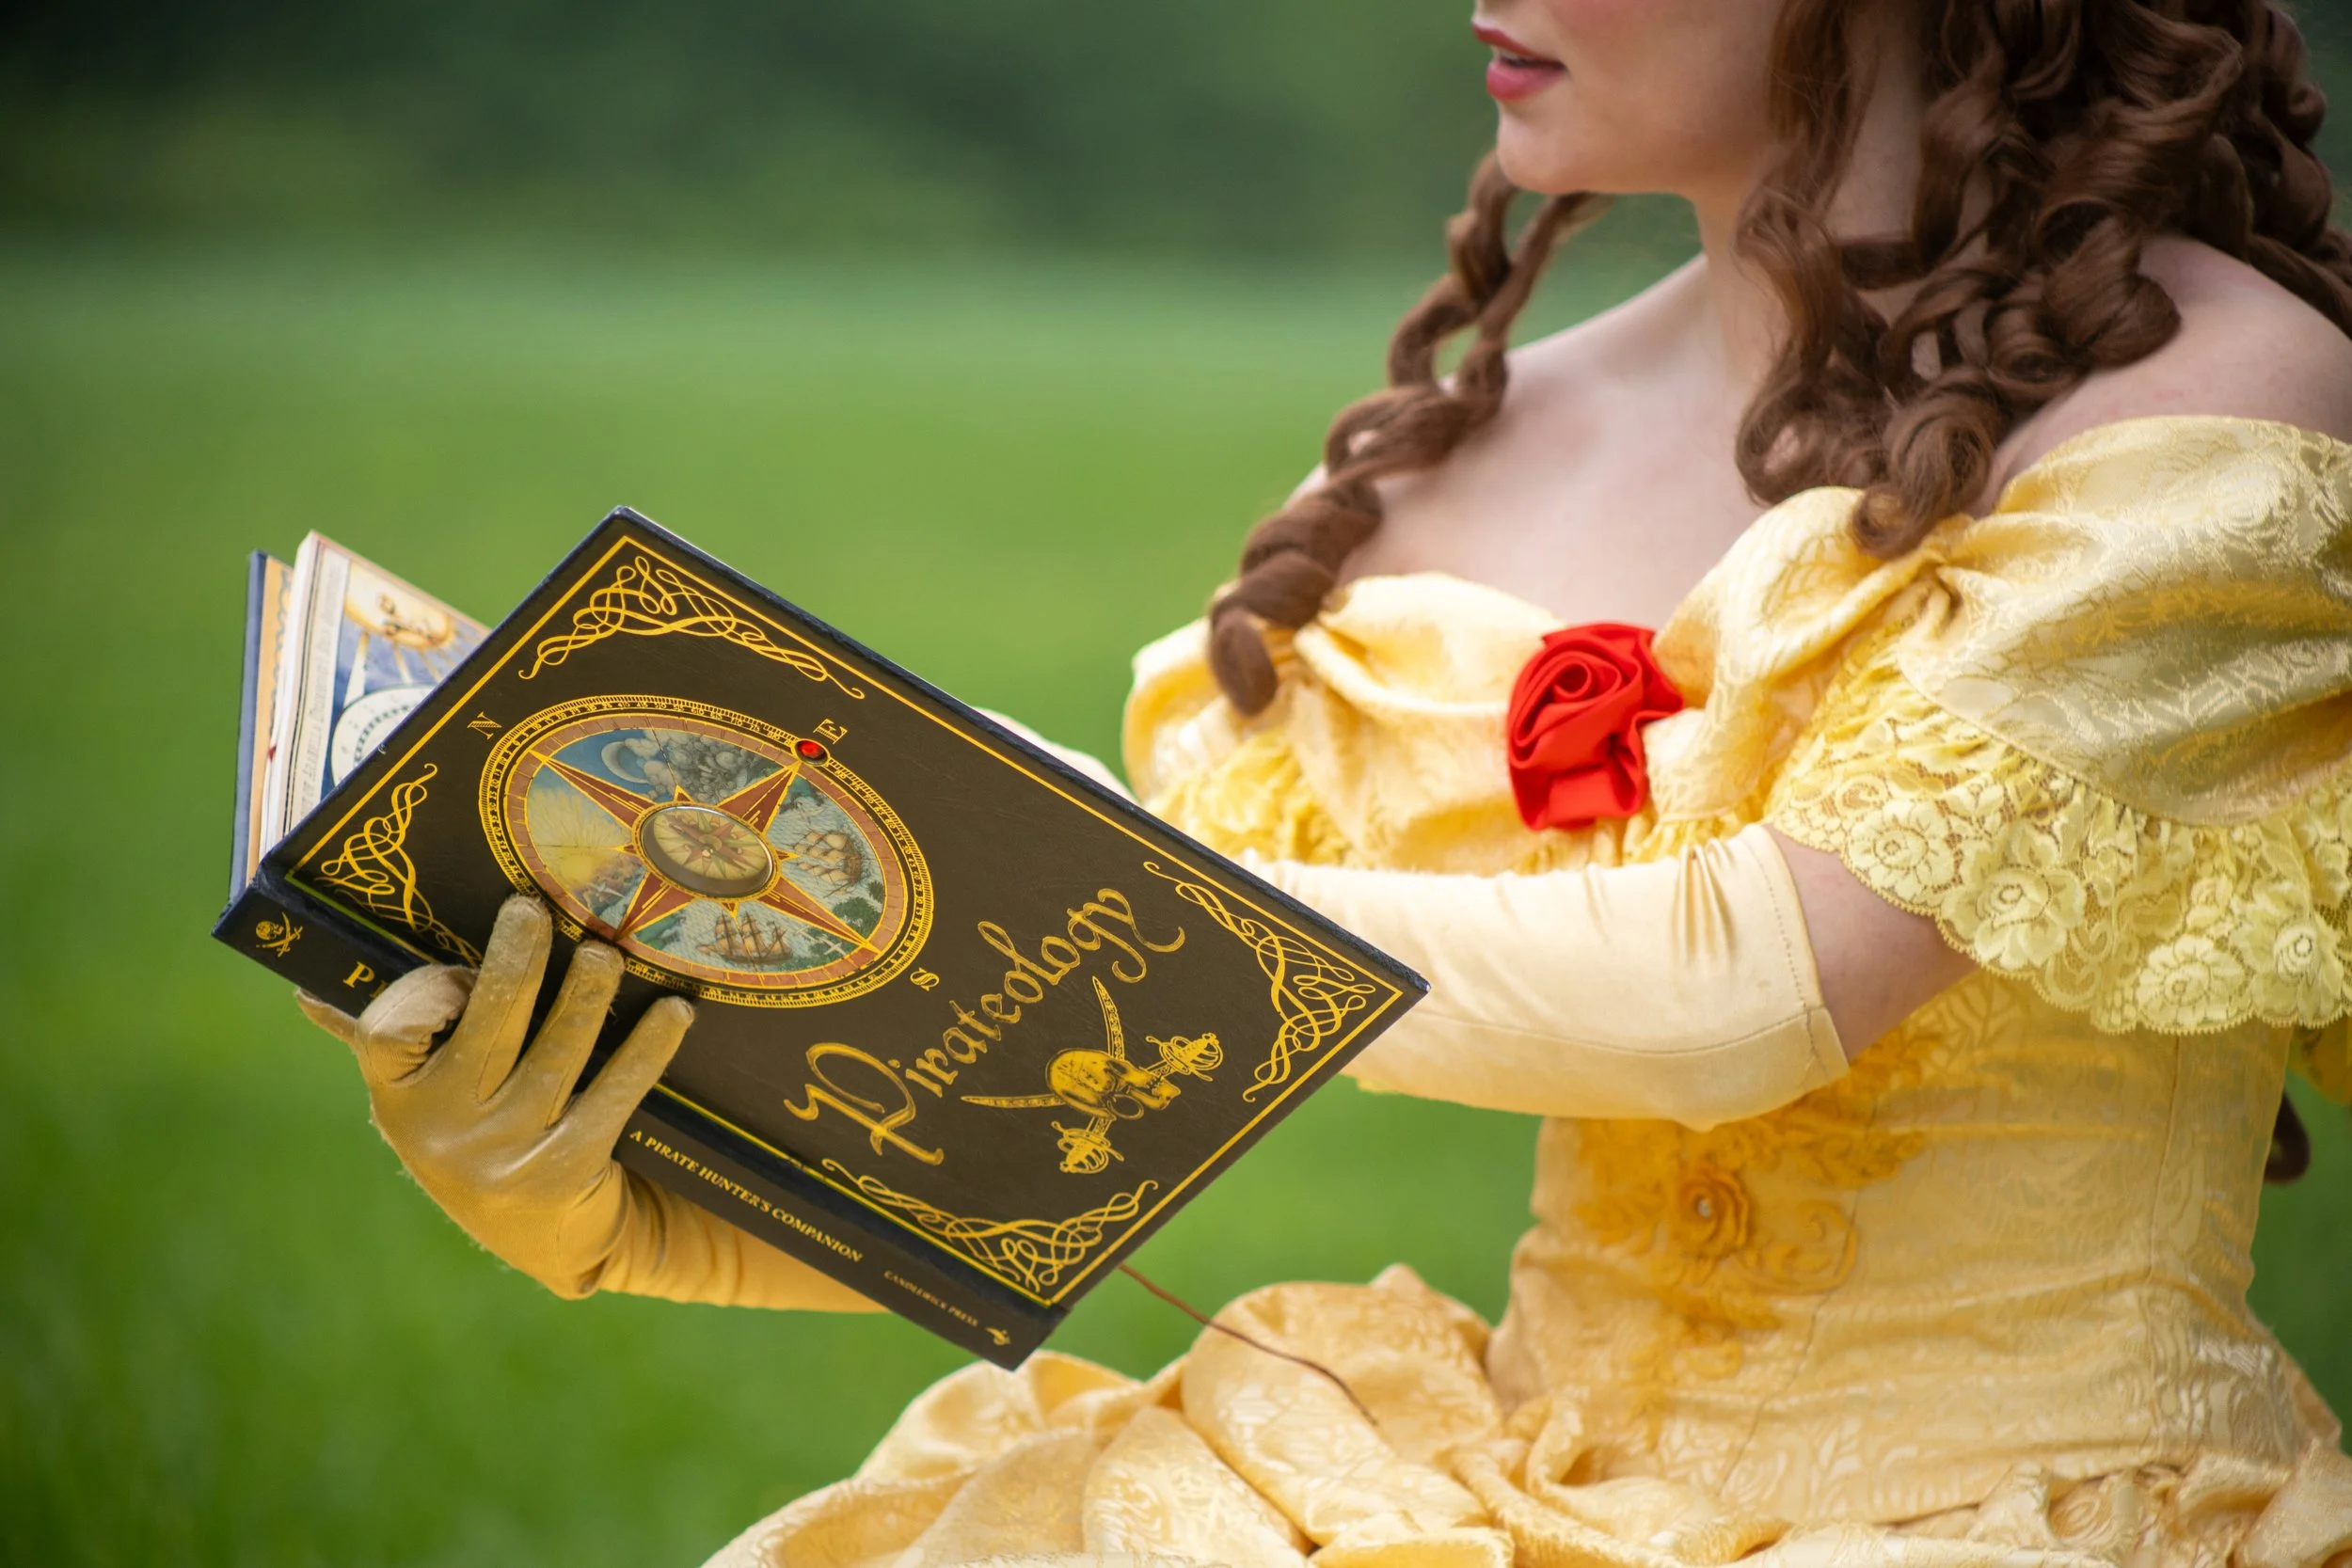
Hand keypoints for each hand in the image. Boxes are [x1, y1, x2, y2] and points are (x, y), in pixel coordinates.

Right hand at [298, 895, 872, 1310]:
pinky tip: (675, 1012)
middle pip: (487, 1027)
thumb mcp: (424, 1094)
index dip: (424, 994)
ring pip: (555, 1055)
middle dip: (516, 961)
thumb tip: (306, 988)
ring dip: (587, 995)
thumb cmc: (481, 1132)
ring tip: (607, 953)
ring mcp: (505, 1154)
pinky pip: (613, 1095)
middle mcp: (442, 1130)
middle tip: (537, 910)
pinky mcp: (566, 1171)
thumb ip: (384, 1036)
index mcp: (397, 1096)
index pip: (388, 1034)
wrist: (551, 1236)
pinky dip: (647, 1048)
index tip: (457, 967)